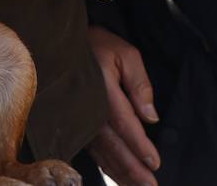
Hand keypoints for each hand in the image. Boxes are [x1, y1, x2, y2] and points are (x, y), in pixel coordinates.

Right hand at [87, 25, 160, 185]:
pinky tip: (119, 176)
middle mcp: (88, 110)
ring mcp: (79, 120)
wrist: (62, 44)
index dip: (139, 145)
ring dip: (121, 172)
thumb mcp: (125, 54)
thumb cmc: (98, 46)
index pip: (124, 124)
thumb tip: (151, 117)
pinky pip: (93, 150)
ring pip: (102, 153)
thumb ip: (140, 84)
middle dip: (132, 169)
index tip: (154, 163)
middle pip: (113, 146)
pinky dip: (107, 166)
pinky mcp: (76, 125)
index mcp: (102, 91)